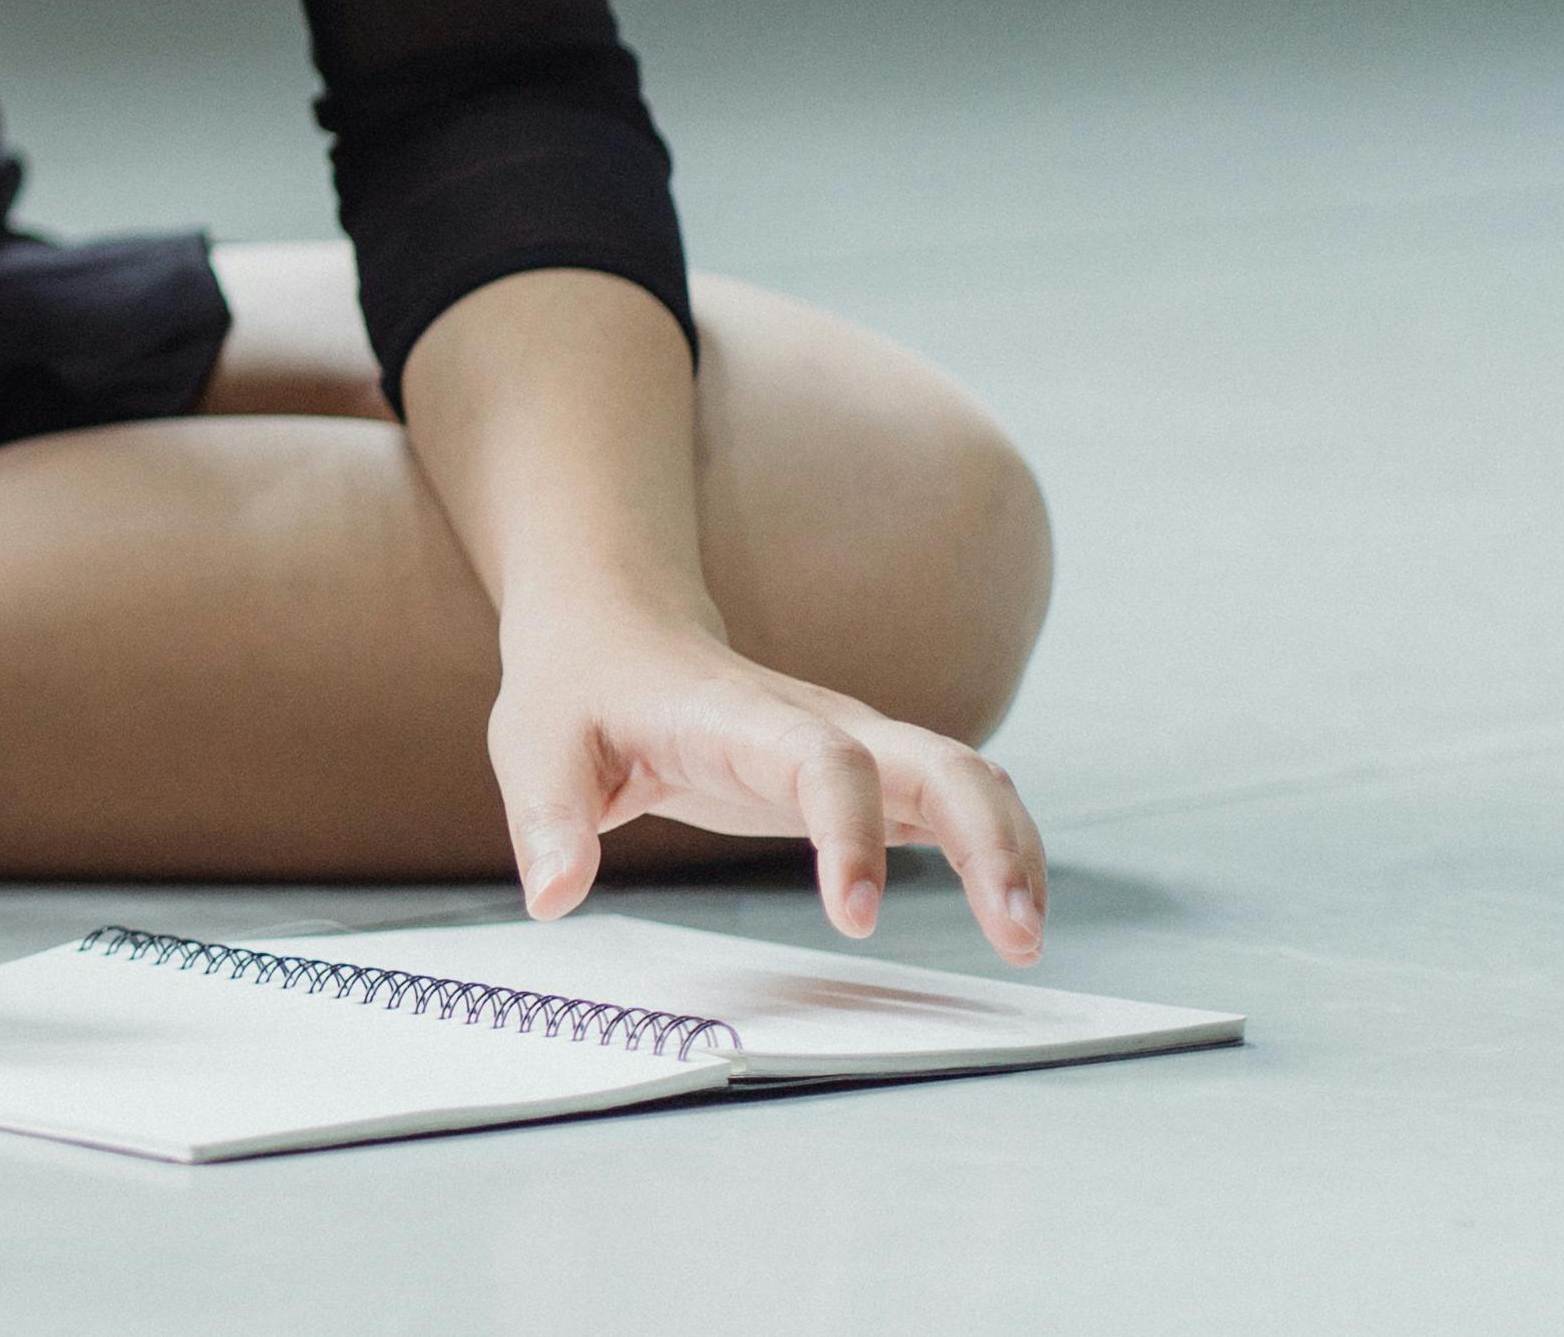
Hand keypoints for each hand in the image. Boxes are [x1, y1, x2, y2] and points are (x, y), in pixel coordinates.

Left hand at [492, 604, 1046, 960]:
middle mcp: (818, 723)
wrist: (612, 624)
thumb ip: (546, 817)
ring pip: (965, 777)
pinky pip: (953, 801)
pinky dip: (995, 850)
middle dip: (990, 840)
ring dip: (1011, 849)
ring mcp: (853, 744)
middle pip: (937, 760)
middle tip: (1018, 934)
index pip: (824, 761)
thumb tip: (554, 897)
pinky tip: (1013, 915)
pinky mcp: (863, 773)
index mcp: (739, 719)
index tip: (852, 917)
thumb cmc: (578, 689)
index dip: (851, 831)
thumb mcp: (535, 744)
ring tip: (1028, 940)